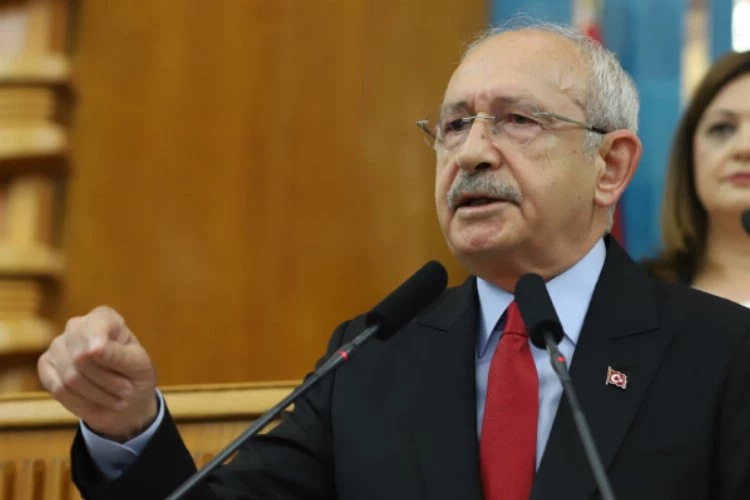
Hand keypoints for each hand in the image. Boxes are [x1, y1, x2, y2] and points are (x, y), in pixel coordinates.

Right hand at [38, 306, 157, 441]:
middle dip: (107, 381)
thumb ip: (119, 355)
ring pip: (70, 377)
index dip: (105, 353)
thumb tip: (94, 350)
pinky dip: (81, 402)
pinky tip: (95, 401)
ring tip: (116, 398)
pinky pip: (58, 389)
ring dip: (98, 395)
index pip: (96, 330)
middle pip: (81, 357)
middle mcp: (77, 326)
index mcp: (104, 318)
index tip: (125, 373)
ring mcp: (58, 345)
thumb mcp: (139, 366)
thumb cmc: (135, 375)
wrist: (124, 399)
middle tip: (127, 391)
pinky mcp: (45, 365)